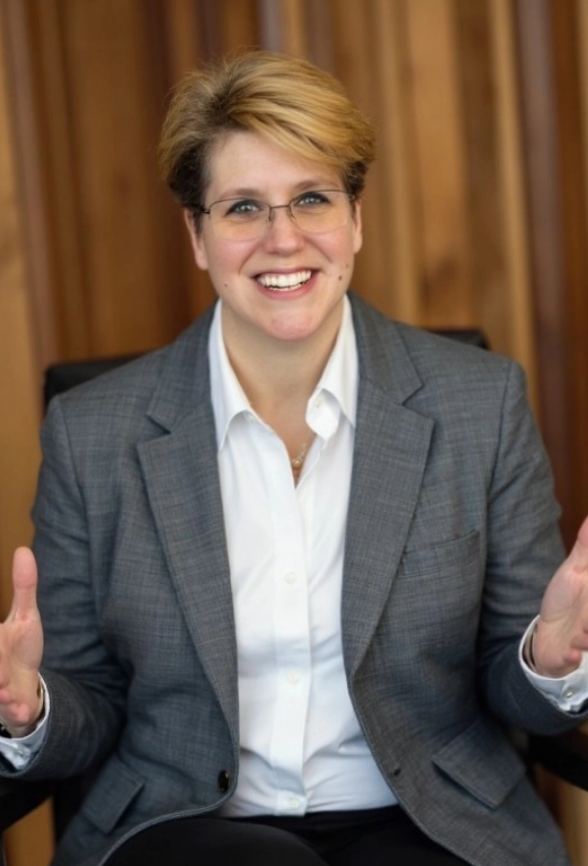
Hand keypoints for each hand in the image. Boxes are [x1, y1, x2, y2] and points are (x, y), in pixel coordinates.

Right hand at [0, 548, 43, 734]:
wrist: (25, 691)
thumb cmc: (20, 650)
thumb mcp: (25, 616)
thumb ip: (23, 587)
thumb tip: (22, 550)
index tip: (3, 638)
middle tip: (2, 675)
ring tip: (4, 690)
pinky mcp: (6, 707)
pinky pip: (8, 709)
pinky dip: (13, 709)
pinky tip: (18, 706)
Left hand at [533, 515, 587, 677]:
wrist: (549, 635)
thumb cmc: (565, 601)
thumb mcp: (575, 570)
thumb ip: (586, 547)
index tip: (584, 579)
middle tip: (584, 622)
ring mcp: (585, 640)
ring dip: (587, 639)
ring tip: (581, 637)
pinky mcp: (570, 656)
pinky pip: (573, 659)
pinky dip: (571, 656)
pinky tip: (571, 652)